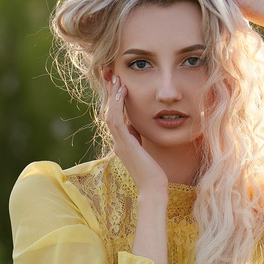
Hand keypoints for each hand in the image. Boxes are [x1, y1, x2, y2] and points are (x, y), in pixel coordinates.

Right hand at [105, 74, 167, 193]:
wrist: (153, 189)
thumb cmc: (153, 173)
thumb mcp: (145, 150)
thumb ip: (137, 137)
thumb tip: (134, 125)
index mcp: (122, 143)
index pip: (115, 116)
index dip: (114, 100)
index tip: (117, 84)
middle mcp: (117, 141)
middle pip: (109, 111)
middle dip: (109, 92)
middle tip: (109, 74)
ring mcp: (119, 143)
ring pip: (110, 113)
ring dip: (113, 95)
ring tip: (116, 78)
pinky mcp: (124, 144)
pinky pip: (116, 120)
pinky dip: (118, 104)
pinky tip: (122, 92)